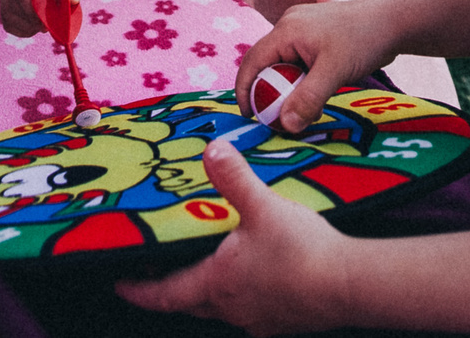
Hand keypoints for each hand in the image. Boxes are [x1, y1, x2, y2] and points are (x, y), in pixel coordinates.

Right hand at [0, 0, 86, 35]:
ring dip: (26, 25)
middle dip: (33, 21)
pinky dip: (20, 26)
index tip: (53, 21)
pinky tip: (35, 24)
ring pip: (7, 12)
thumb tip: (71, 0)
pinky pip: (6, 15)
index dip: (36, 12)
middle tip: (53, 25)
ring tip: (46, 24)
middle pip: (13, 4)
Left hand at [114, 140, 355, 333]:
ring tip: (204, 264)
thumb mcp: (263, 206)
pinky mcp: (282, 321)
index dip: (137, 288)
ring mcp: (258, 319)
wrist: (350, 286)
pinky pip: (249, 309)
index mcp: (216, 284)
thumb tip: (211, 149)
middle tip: (155, 268)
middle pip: (187, 302)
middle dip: (169, 287)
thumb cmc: (303, 252)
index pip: (163, 294)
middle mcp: (231, 308)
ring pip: (218, 307)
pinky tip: (254, 276)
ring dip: (205, 289)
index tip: (118, 281)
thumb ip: (234, 177)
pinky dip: (239, 293)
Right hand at [235, 0, 395, 134]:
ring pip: (284, 65)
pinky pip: (298, 63)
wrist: (394, 22)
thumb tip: (285, 124)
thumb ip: (309, 98)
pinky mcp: (316, 38)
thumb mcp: (335, 72)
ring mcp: (303, 31)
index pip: (253, 61)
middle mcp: (290, 26)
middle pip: (267, 64)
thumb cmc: (364, 40)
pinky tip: (315, 94)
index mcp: (287, 29)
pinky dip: (301, 81)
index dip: (245, 89)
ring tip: (298, 110)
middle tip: (275, 118)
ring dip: (288, 88)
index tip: (248, 116)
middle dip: (268, 92)